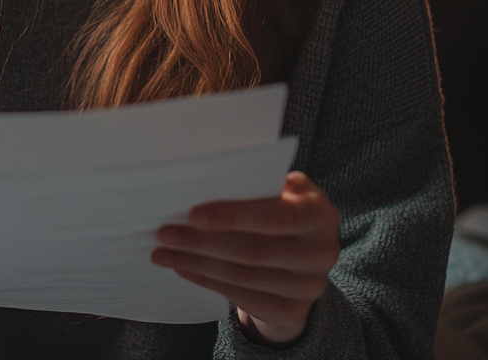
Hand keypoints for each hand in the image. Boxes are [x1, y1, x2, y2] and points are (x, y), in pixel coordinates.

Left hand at [152, 171, 339, 345]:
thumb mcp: (282, 189)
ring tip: (164, 251)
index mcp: (320, 214)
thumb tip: (210, 175)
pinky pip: (242, 297)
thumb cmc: (283, 207)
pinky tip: (183, 267)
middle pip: (253, 251)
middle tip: (165, 233)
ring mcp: (309, 287)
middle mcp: (322, 253)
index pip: (275, 216)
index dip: (233, 216)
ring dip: (197, 262)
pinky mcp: (292, 311)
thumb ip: (258, 183)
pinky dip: (207, 280)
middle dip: (203, 242)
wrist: (305, 255)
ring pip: (242, 276)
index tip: (192, 214)